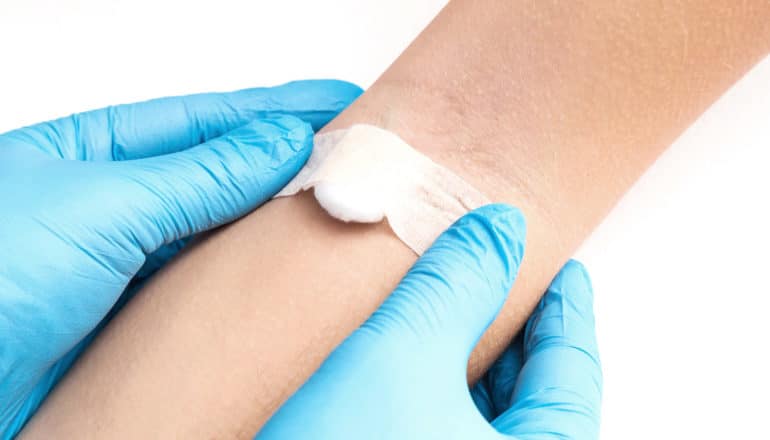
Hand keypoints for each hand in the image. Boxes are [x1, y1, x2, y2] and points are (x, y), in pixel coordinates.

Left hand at [0, 80, 361, 435]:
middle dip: (287, 161)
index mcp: (89, 154)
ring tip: (335, 203)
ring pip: (219, 234)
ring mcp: (128, 265)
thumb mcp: (100, 206)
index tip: (335, 102)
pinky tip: (287, 269)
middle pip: (219, 173)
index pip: (203, 120)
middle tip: (354, 155)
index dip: (274, 108)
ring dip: (275, 222)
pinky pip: (207, 291)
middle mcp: (112, 206)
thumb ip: (198, 176)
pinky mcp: (138, 322)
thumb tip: (277, 141)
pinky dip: (251, 279)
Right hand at [257, 205, 601, 438]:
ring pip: (489, 419)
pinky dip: (441, 395)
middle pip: (536, 395)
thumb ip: (456, 284)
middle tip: (498, 279)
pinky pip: (448, 434)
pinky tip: (413, 368)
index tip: (558, 264)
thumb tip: (498, 226)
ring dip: (472, 362)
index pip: (572, 369)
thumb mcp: (400, 358)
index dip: (565, 305)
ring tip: (452, 313)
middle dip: (514, 330)